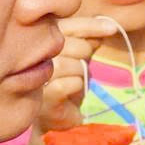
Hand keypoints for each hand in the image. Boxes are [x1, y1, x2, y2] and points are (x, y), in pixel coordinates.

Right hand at [36, 15, 118, 136]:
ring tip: (76, 79)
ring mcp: (35, 78)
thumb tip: (107, 25)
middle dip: (85, 53)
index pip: (67, 25)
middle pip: (70, 44)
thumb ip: (88, 40)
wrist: (59, 119)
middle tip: (82, 65)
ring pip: (69, 64)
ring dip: (81, 71)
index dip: (91, 25)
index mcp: (41, 43)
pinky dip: (77, 85)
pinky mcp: (42, 99)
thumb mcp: (81, 58)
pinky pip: (68, 84)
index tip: (112, 28)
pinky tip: (72, 90)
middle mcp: (32, 58)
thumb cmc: (68, 84)